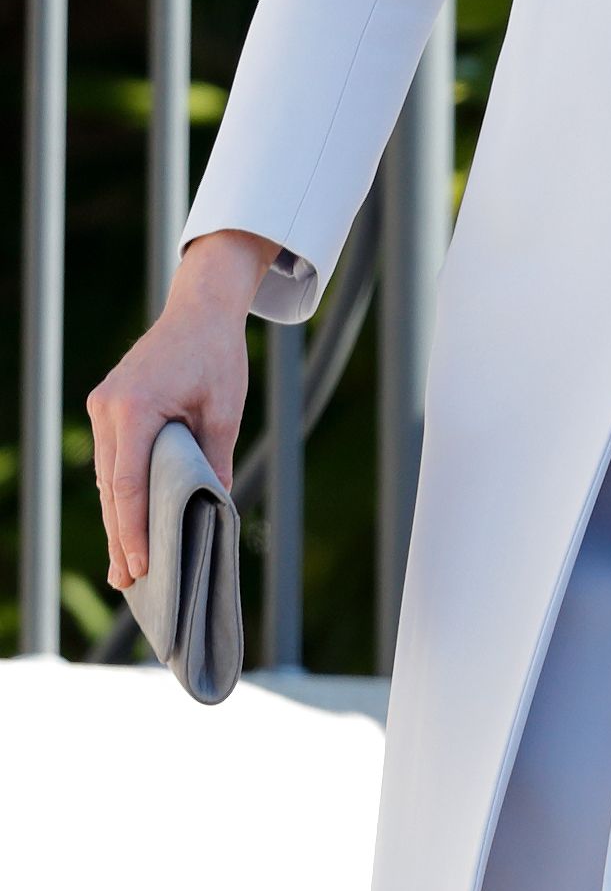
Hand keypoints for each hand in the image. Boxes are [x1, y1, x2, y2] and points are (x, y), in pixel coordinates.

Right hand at [87, 229, 265, 590]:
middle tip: (128, 582)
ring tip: (126, 566)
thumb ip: (215, 458)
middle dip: (122, 535)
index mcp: (135, 407)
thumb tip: (216, 507)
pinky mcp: (108, 407)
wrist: (200, 309)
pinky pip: (112, 459)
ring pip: (109, 476)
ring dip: (118, 518)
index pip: (128, 482)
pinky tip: (127, 522)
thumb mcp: (226, 409)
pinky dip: (120, 491)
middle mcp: (109, 408)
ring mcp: (103, 407)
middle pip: (112, 486)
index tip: (142, 565)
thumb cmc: (218, 355)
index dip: (133, 529)